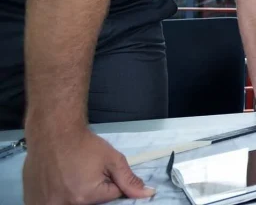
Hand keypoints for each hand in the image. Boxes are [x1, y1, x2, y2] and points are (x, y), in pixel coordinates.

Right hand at [23, 127, 154, 203]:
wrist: (52, 133)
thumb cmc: (83, 144)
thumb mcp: (113, 160)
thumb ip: (129, 180)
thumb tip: (148, 194)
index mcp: (86, 197)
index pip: (110, 197)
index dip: (108, 182)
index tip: (99, 170)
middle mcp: (64, 204)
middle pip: (90, 203)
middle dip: (91, 190)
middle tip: (83, 172)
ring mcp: (45, 203)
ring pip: (71, 202)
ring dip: (73, 193)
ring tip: (69, 175)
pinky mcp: (33, 200)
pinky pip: (52, 202)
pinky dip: (56, 195)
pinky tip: (56, 180)